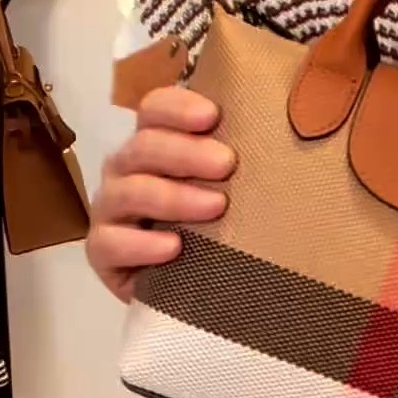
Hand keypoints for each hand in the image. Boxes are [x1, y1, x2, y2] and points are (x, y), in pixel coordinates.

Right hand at [88, 86, 234, 302]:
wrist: (193, 290)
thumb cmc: (217, 224)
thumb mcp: (232, 187)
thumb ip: (242, 159)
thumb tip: (295, 126)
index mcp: (155, 143)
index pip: (154, 109)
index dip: (178, 108)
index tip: (212, 116)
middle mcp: (127, 169)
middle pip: (143, 147)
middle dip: (186, 152)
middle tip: (228, 164)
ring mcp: (111, 210)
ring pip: (128, 191)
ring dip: (173, 197)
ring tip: (215, 207)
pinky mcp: (102, 252)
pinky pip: (110, 242)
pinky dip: (142, 244)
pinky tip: (174, 247)